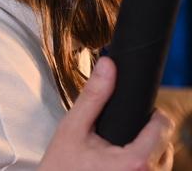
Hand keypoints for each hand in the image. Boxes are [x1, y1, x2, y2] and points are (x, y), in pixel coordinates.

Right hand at [39, 56, 173, 170]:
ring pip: (162, 158)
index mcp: (134, 161)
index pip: (164, 127)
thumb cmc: (61, 166)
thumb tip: (108, 66)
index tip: (136, 109)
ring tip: (116, 145)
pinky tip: (119, 160)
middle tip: (117, 130)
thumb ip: (94, 96)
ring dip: (146, 148)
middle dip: (145, 131)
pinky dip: (142, 162)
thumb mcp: (72, 127)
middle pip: (164, 142)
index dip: (151, 113)